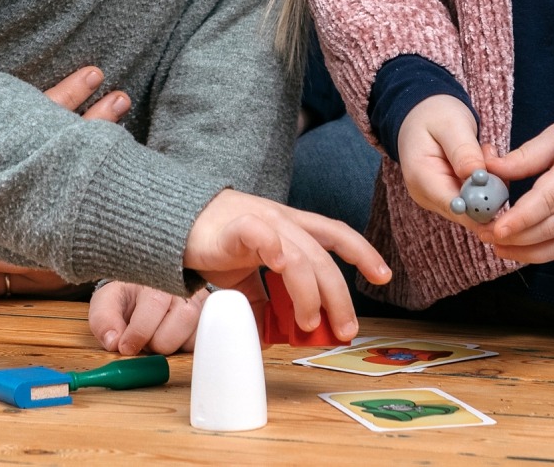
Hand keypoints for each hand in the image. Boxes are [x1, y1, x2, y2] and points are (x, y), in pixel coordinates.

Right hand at [0, 65, 129, 294]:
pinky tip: (103, 235)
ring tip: (123, 155)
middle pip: (51, 161)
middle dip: (91, 129)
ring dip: (87, 181)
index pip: (27, 119)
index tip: (95, 72)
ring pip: (54, 208)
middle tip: (121, 100)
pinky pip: (41, 260)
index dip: (67, 94)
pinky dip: (72, 244)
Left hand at [89, 282, 209, 353]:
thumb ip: (103, 320)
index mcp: (156, 276)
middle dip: (158, 341)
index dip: (139, 331)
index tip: (126, 347)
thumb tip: (113, 341)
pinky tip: (172, 340)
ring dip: (173, 345)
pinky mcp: (208, 317)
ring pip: (196, 331)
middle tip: (144, 342)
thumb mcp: (107, 302)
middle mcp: (183, 286)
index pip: (155, 304)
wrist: (143, 290)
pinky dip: (186, 347)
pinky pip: (203, 339)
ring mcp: (199, 301)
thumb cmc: (126, 297)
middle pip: (183, 318)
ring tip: (157, 339)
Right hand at [182, 190, 389, 342]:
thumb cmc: (210, 243)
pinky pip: (263, 236)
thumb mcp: (244, 275)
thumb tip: (272, 334)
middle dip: (340, 294)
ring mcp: (261, 221)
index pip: (334, 234)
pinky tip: (282, 268)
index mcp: (288, 226)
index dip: (362, 253)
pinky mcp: (237, 226)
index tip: (383, 276)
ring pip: (300, 254)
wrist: (170, 222)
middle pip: (322, 257)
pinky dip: (277, 252)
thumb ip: (263, 297)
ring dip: (311, 292)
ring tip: (309, 322)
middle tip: (345, 328)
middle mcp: (282, 220)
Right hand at [394, 94, 490, 222]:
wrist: (420, 114)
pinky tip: (481, 162)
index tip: (502, 194)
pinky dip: (486, 185)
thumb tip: (478, 177)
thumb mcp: (450, 124)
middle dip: (490, 192)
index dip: (482, 208)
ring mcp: (438, 199)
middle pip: (468, 212)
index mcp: (421, 177)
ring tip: (483, 152)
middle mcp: (427, 196)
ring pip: (475, 207)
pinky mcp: (449, 197)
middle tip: (493, 157)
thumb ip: (464, 150)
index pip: (455, 207)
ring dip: (489, 185)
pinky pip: (475, 200)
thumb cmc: (434, 115)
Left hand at [464, 117, 553, 264]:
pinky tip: (518, 251)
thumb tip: (490, 168)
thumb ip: (525, 155)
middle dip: (516, 236)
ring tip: (496, 246)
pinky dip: (541, 254)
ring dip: (525, 251)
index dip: (521, 218)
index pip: (548, 200)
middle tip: (484, 234)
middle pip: (551, 227)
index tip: (496, 228)